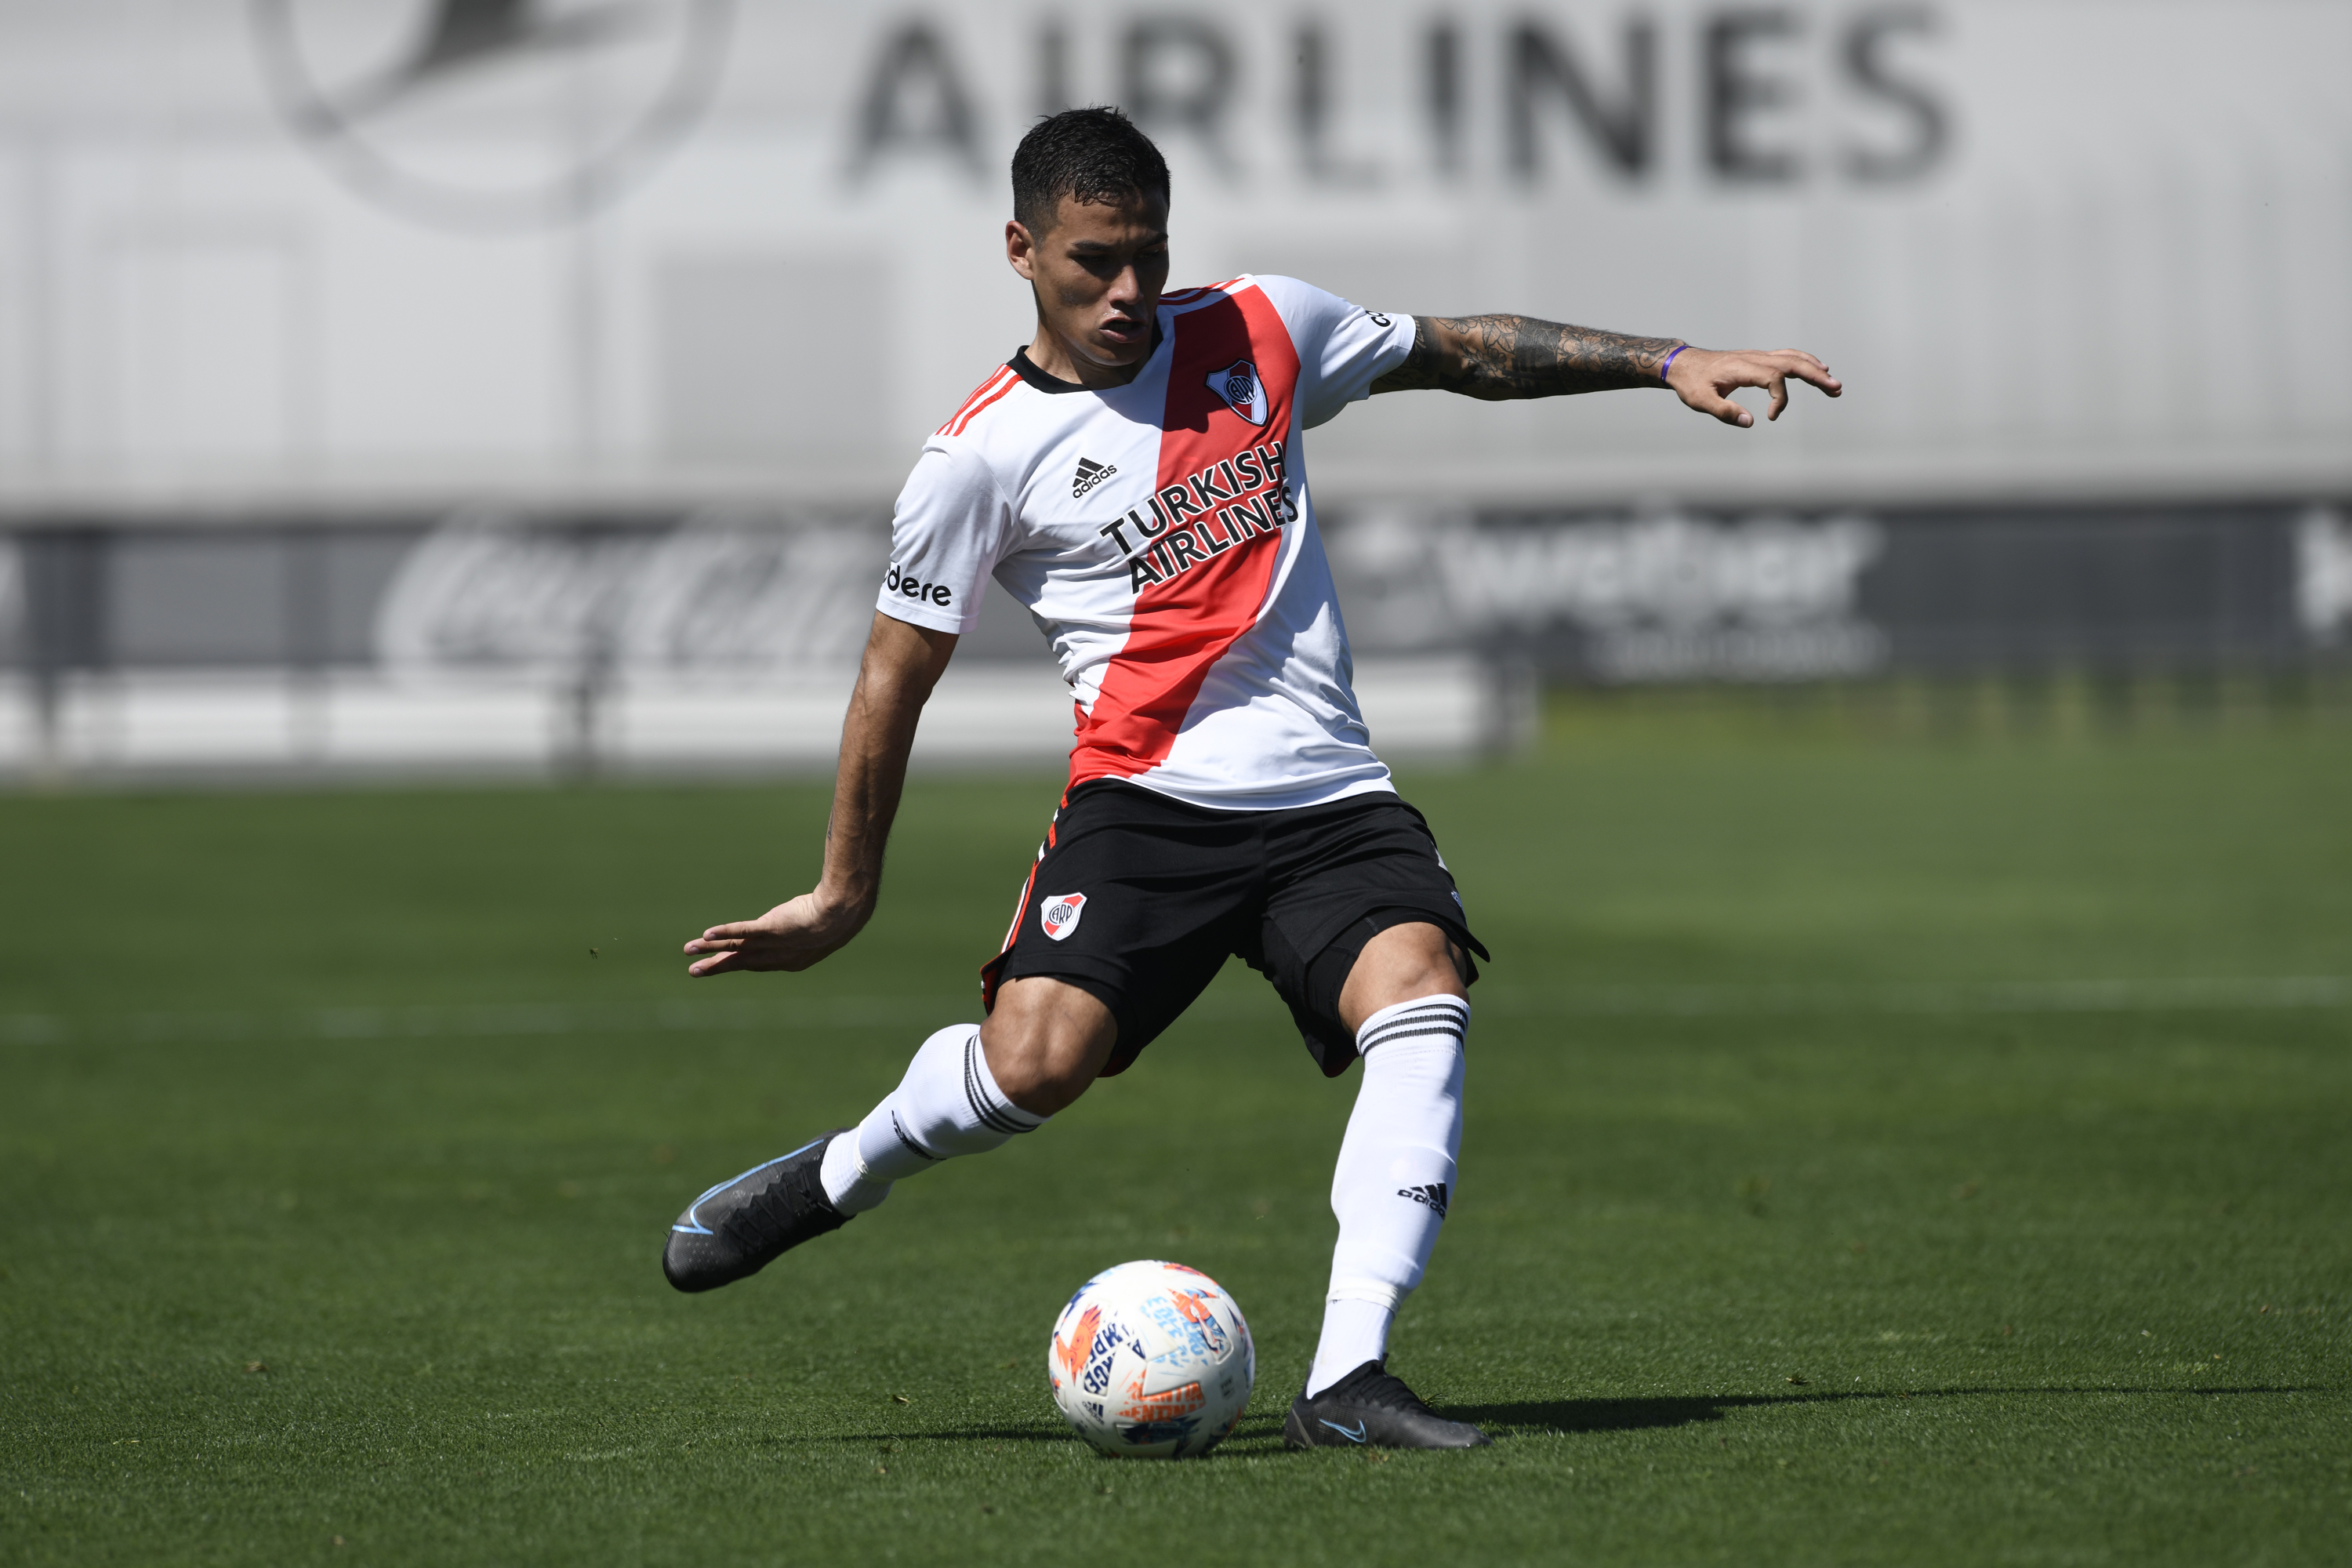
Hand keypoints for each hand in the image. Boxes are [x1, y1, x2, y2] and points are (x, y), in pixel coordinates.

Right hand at [683, 890, 871, 976]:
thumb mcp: (817, 928)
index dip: (738, 962)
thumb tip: (801, 918)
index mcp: (789, 961)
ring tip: (689, 951)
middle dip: (716, 966)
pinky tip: (706, 935)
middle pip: (741, 962)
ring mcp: (773, 943)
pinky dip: (725, 933)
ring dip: (711, 950)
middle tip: (694, 971)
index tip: (721, 962)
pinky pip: (744, 932)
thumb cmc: (836, 917)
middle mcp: (778, 957)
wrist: (843, 913)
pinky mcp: (771, 928)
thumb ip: (803, 929)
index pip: (757, 963)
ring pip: (737, 948)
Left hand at [1667, 347, 1840, 426]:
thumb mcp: (1701, 401)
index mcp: (1742, 368)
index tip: (1771, 417)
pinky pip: (1787, 357)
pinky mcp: (1759, 359)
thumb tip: (1750, 422)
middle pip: (1792, 363)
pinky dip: (1805, 362)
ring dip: (1815, 369)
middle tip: (1836, 389)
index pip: (1773, 377)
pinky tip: (1818, 370)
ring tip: (1834, 385)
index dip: (1780, 398)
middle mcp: (1754, 358)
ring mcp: (1758, 356)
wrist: (1683, 364)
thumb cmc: (1691, 383)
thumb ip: (1724, 411)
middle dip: (1815, 376)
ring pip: (1793, 358)